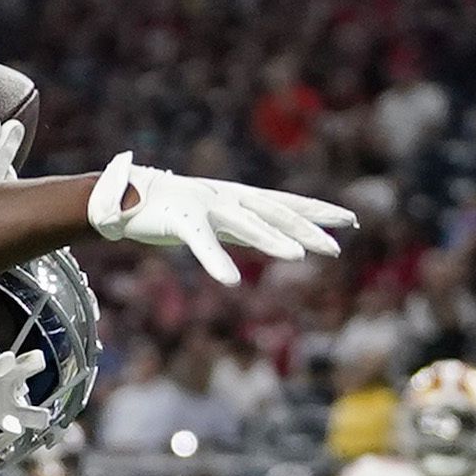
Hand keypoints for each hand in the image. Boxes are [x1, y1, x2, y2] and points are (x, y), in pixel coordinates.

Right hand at [86, 154, 354, 284]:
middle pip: (277, 214)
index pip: (289, 204)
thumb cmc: (173, 210)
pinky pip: (202, 243)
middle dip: (307, 229)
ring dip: (273, 241)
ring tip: (298, 257)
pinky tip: (230, 281)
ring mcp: (207, 206)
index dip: (319, 211)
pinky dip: (216, 260)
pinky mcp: (181, 220)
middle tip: (335, 247)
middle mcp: (230, 198)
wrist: (124, 194)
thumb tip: (279, 242)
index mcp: (241, 198)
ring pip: (247, 225)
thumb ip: (247, 228)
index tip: (350, 220)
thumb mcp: (219, 219)